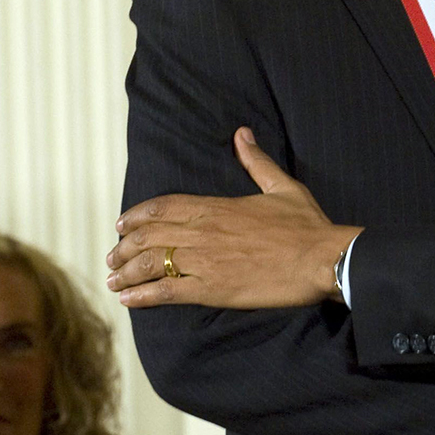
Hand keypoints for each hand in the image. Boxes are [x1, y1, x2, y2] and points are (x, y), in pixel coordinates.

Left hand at [108, 129, 359, 308]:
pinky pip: (167, 291)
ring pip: (151, 263)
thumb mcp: (282, 186)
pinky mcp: (213, 289)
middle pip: (150, 236)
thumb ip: (256, 162)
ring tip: (114, 280)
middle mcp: (204, 232)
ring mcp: (205, 261)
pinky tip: (128, 300)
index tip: (122, 224)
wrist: (323, 258)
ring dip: (127, 272)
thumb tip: (242, 134)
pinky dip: (143, 296)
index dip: (137, 216)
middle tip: (112, 257)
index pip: (164, 207)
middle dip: (124, 247)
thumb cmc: (306, 225)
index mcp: (217, 206)